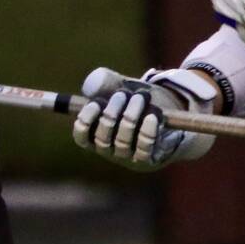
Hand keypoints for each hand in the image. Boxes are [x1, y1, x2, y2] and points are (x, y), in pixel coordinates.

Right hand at [71, 66, 219, 170]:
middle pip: (103, 137)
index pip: (81, 136)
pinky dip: (147, 130)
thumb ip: (105, 84)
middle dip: (111, 113)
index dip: (85, 121)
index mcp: (95, 136)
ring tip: (140, 97)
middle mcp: (108, 150)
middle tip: (122, 94)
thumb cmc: (134, 105)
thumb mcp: (119, 91)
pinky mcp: (147, 159)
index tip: (94, 102)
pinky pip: (144, 148)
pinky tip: (152, 116)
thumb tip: (93, 85)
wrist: (163, 123)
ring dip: (131, 116)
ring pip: (123, 140)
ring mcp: (127, 157)